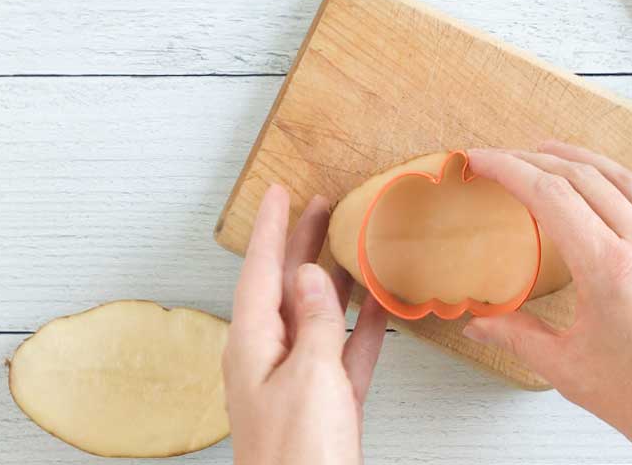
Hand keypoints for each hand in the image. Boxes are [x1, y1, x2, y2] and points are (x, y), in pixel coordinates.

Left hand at [223, 185, 387, 464]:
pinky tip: (379, 304)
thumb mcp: (308, 376)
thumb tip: (311, 277)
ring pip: (319, 313)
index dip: (272, 229)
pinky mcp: (327, 401)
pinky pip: (344, 349)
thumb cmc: (299, 456)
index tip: (277, 192)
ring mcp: (300, 379)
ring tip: (351, 243)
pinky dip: (362, 324)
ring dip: (335, 278)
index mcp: (252, 345)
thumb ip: (314, 322)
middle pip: (286, 286)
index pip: (260, 271)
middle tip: (320, 206)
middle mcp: (270, 356)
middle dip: (302, 244)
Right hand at [463, 142, 631, 463]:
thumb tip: (482, 326)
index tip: (484, 161)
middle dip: (538, 159)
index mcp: (609, 269)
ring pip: (630, 182)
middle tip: (508, 157)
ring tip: (558, 153)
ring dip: (588, 160)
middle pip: (585, 178)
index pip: (549, 195)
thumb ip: (519, 339)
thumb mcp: (569, 371)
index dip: (509, 169)